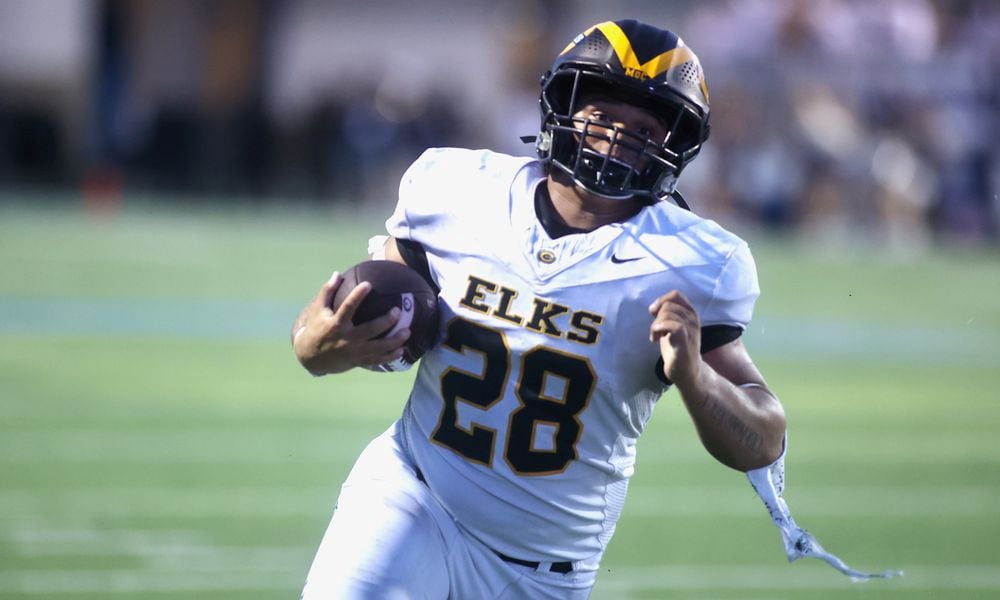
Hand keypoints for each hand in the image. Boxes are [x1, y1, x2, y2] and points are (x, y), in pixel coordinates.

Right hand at [292, 272, 409, 374]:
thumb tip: (337, 273)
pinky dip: (390, 356)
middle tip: (398, 311)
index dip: (357, 296)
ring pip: (377, 348)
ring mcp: (353, 351)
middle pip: (370, 330)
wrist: (310, 357)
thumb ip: (327, 292)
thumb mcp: (318, 310)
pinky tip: (402, 350)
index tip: (368, 284)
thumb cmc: (315, 329)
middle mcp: (346, 339)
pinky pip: (376, 360)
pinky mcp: (358, 361)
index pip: (348, 307)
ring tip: (407, 331)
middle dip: (385, 322)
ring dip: (394, 341)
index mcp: (336, 324)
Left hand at [648, 290, 701, 387]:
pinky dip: (660, 328)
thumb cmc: (678, 348)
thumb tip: (653, 307)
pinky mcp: (685, 343)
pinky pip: (674, 326)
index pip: (676, 295)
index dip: (661, 300)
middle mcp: (693, 319)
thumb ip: (666, 315)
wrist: (687, 372)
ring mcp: (690, 331)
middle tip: (655, 331)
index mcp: (690, 314)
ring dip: (655, 325)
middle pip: (668, 305)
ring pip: (668, 314)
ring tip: (654, 337)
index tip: (653, 313)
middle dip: (657, 316)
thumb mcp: (672, 327)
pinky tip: (654, 339)